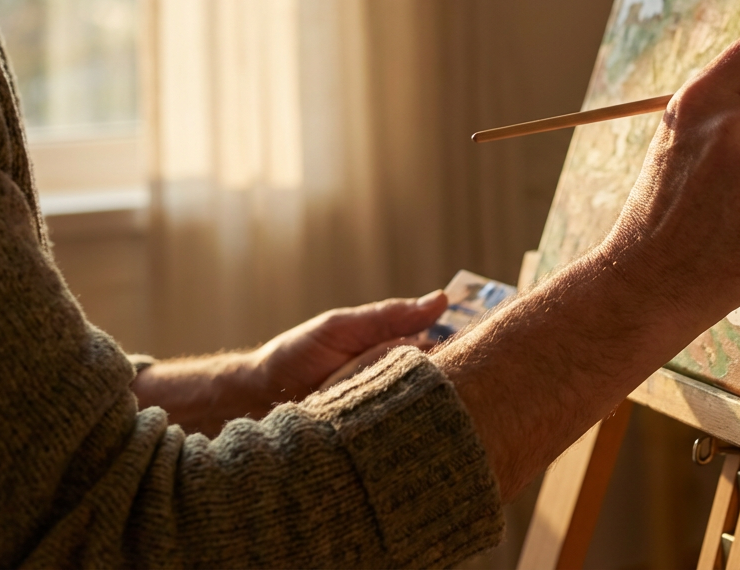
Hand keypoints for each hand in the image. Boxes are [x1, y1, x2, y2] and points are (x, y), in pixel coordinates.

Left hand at [132, 292, 446, 434]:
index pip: (446, 350)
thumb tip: (443, 299)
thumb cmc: (298, 355)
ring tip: (410, 402)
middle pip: (441, 382)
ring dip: (422, 405)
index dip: (464, 349)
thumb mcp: (342, 326)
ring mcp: (389, 410)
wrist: (256, 397)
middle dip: (448, 380)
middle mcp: (400, 381)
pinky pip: (400, 434)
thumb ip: (390, 316)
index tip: (483, 348)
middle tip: (441, 380)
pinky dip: (404, 429)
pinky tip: (406, 428)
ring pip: (424, 409)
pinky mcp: (376, 438)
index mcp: (398, 350)